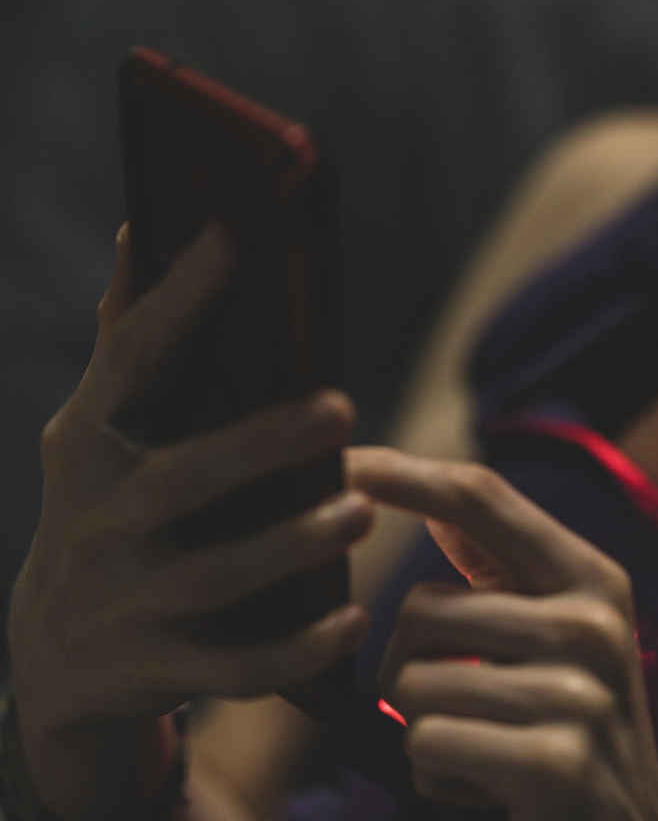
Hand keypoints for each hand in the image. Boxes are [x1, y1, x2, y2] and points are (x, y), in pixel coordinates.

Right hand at [7, 224, 371, 820]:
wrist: (56, 660)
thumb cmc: (104, 511)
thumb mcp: (96, 432)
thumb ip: (125, 341)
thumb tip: (139, 231)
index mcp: (90, 445)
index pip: (131, 359)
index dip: (179, 298)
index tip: (234, 235)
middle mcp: (98, 520)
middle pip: (179, 480)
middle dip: (257, 444)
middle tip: (340, 406)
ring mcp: (121, 603)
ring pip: (211, 577)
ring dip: (288, 546)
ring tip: (358, 509)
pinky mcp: (152, 669)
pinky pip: (230, 665)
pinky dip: (291, 650)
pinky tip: (351, 619)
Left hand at [348, 447, 657, 820]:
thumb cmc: (571, 734)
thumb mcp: (559, 637)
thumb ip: (500, 573)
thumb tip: (422, 498)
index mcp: (591, 575)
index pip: (481, 496)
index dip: (402, 473)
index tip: (338, 460)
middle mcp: (593, 620)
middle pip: (422, 605)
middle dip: (405, 665)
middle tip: (455, 707)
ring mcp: (581, 692)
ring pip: (415, 682)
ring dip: (424, 727)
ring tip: (483, 748)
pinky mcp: (556, 763)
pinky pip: (428, 743)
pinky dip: (436, 774)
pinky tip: (489, 790)